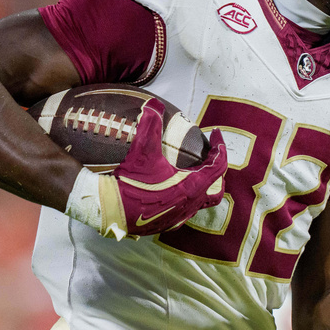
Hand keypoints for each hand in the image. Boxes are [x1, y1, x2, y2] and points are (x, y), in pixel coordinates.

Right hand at [100, 98, 226, 237]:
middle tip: (210, 156)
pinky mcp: (166, 225)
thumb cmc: (129, 182)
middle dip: (217, 171)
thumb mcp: (142, 150)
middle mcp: (190, 205)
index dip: (220, 147)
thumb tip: (154, 104)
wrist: (108, 209)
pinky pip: (186, 212)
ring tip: (193, 171)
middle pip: (217, 188)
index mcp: (191, 187)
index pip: (219, 166)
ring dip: (202, 186)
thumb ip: (151, 124)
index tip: (215, 134)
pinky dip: (187, 199)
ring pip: (202, 202)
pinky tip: (174, 190)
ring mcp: (179, 217)